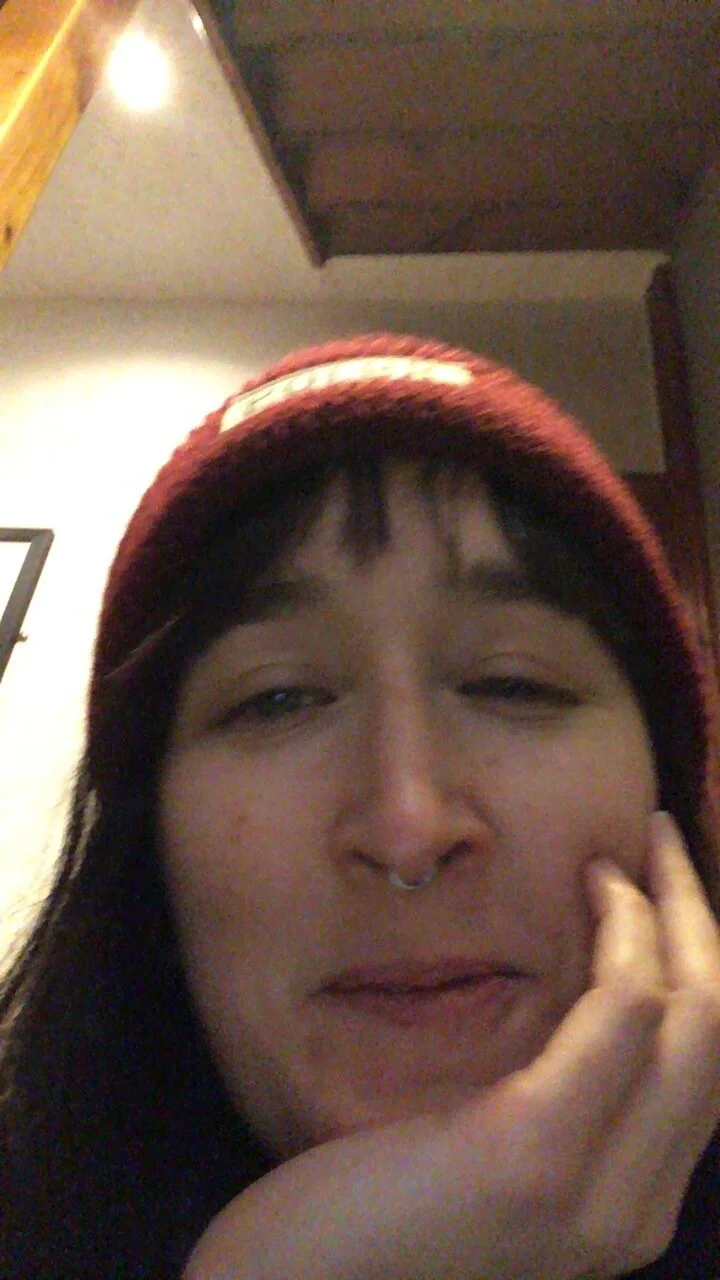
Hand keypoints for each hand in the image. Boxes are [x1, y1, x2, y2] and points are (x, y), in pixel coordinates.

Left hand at [184, 813, 719, 1279]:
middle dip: (699, 917)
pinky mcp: (536, 1155)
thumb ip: (532, 1108)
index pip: (702, 1065)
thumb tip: (558, 1011)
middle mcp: (632, 1215)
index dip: (695, 958)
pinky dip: (627, 933)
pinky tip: (595, 884)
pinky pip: (625, 1014)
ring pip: (697, 1015)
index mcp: (620, 1211)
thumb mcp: (468, 1160)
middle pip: (717, 1031)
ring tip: (635, 844)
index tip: (657, 884)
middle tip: (661, 837)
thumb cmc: (355, 1223)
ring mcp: (594, 1196)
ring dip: (674, 907)